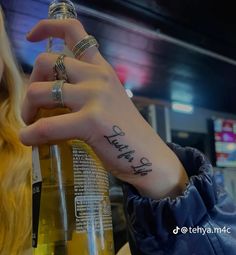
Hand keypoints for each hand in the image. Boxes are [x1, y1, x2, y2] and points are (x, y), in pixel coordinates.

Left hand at [20, 19, 187, 198]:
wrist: (149, 157)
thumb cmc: (127, 134)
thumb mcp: (109, 102)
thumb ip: (86, 91)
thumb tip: (54, 96)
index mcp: (102, 69)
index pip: (74, 31)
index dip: (47, 27)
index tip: (32, 37)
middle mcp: (98, 76)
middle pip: (46, 61)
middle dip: (30, 84)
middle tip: (32, 106)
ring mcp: (95, 97)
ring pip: (39, 91)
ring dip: (27, 108)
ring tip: (31, 123)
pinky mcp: (91, 121)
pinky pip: (47, 125)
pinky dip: (31, 134)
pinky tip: (29, 139)